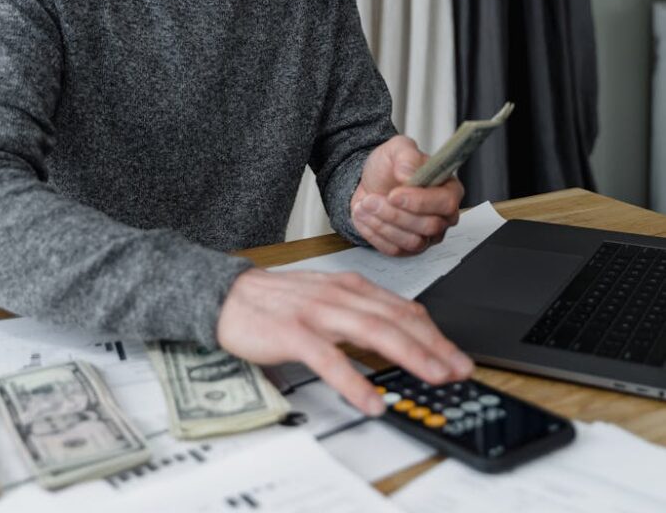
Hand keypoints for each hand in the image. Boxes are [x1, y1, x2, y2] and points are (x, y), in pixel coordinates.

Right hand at [217, 267, 473, 414]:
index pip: (403, 309)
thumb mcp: (327, 297)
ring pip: (373, 331)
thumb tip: (400, 331)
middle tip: (459, 369)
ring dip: (409, 354)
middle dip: (433, 345)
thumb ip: (361, 311)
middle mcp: (340, 295)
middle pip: (396, 319)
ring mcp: (317, 312)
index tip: (457, 355)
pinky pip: (329, 359)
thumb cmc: (279, 301)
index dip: (434, 333)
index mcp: (350, 287)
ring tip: (434, 376)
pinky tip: (371, 400)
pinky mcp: (293, 333)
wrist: (228, 295)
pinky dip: (354, 380)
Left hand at [351, 135, 463, 255]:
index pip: (446, 203)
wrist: (371, 183)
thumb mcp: (397, 149)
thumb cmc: (389, 167)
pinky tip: (365, 217)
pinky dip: (375, 234)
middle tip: (372, 199)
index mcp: (448, 189)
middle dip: (396, 214)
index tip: (394, 194)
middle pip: (429, 226)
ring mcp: (427, 235)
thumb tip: (409, 174)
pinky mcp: (408, 248)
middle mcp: (443, 216)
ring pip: (412, 242)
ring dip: (383, 224)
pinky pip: (395, 250)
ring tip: (366, 205)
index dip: (419, 201)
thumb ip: (406, 155)